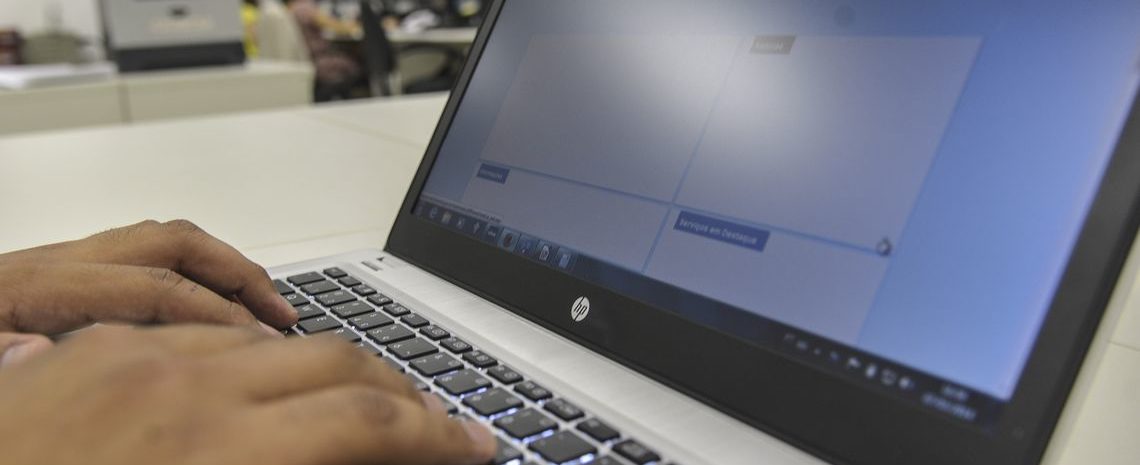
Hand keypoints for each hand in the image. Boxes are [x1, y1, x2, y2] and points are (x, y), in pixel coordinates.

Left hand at [0, 220, 298, 366]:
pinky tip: (209, 313)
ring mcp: (62, 264)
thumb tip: (38, 353)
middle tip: (284, 314)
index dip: (216, 313)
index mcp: (35, 287)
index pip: (152, 289)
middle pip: (171, 243)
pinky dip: (193, 275)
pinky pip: (146, 260)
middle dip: (238, 274)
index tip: (264, 342)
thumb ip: (1, 359)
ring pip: (163, 241)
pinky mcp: (62, 275)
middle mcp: (56, 263)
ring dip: (222, 267)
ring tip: (264, 304)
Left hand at [0, 325, 496, 464]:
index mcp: (213, 453)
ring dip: (326, 362)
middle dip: (402, 390)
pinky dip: (247, 339)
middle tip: (432, 424)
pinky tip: (253, 361)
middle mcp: (178, 385)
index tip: (475, 446)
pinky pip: (195, 321)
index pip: (370, 423)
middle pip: (337, 360)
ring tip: (352, 391)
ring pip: (272, 334)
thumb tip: (350, 460)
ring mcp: (123, 352)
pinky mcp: (82, 343)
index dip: (440, 434)